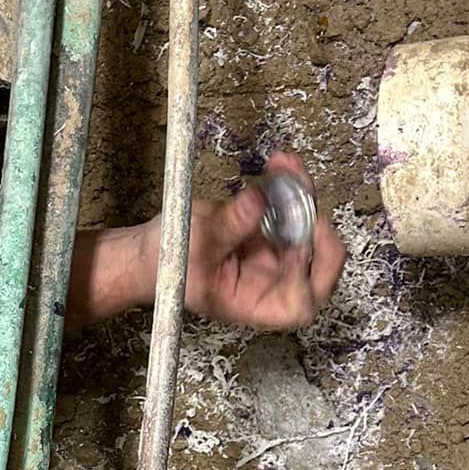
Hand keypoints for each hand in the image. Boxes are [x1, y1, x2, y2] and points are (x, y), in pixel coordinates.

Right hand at [182, 152, 344, 330]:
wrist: (151, 252)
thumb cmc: (168, 266)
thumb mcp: (192, 247)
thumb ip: (228, 226)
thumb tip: (259, 201)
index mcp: (256, 304)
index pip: (297, 304)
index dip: (305, 279)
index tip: (295, 248)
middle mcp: (272, 282)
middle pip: (317, 265)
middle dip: (316, 229)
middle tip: (305, 200)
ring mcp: (274, 254)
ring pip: (308, 228)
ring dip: (303, 195)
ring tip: (287, 166)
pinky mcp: (269, 228)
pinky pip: (291, 207)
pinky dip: (289, 185)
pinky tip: (280, 165)